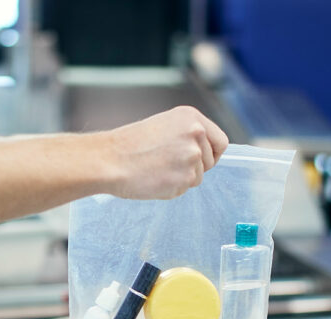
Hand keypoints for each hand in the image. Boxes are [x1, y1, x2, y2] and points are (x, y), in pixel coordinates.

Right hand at [104, 106, 229, 199]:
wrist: (110, 160)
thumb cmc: (129, 144)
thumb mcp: (163, 126)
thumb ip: (186, 135)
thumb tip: (203, 152)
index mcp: (191, 118)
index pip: (221, 141)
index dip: (212, 153)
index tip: (203, 159)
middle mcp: (196, 135)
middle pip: (210, 162)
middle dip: (194, 167)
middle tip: (168, 165)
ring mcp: (192, 157)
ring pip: (197, 178)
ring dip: (180, 179)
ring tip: (157, 170)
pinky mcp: (184, 179)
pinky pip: (184, 190)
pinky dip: (171, 189)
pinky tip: (154, 179)